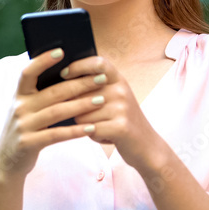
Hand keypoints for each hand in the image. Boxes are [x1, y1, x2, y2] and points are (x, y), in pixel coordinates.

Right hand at [0, 48, 109, 181]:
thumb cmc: (25, 129)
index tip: (61, 51)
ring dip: (82, 105)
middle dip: (79, 84)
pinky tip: (91, 128)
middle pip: (52, 92)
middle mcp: (19, 107)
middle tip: (101, 78)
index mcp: (18, 95)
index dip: (42, 60)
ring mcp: (23, 126)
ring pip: (57, 112)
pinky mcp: (29, 143)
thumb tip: (67, 75)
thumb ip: (40, 94)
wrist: (7, 161)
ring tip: (101, 100)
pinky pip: (56, 134)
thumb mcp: (26, 109)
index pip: (27, 72)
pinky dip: (75, 131)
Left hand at [62, 56, 161, 170]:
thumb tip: (60, 81)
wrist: (148, 146)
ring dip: (86, 125)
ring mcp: (122, 108)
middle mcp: (121, 90)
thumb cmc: (121, 120)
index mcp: (118, 79)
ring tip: (102, 127)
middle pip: (80, 94)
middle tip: (89, 116)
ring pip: (82, 115)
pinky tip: (105, 136)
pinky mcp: (121, 127)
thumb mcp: (113, 97)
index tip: (63, 75)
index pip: (97, 62)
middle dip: (77, 108)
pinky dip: (94, 136)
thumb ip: (93, 87)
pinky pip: (90, 130)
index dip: (78, 66)